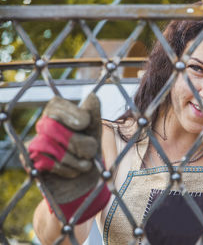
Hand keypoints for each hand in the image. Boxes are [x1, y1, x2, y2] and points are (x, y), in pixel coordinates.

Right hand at [28, 93, 110, 223]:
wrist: (86, 181)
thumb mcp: (96, 132)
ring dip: (73, 158)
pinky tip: (74, 171)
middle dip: (76, 141)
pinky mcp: (31, 163)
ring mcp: (34, 143)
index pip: (55, 105)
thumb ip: (94, 115)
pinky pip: (44, 162)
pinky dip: (65, 169)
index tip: (84, 123)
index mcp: (58, 113)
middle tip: (90, 152)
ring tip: (85, 164)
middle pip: (51, 126)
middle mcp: (43, 125)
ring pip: (47, 145)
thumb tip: (92, 96)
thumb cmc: (90, 151)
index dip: (70, 113)